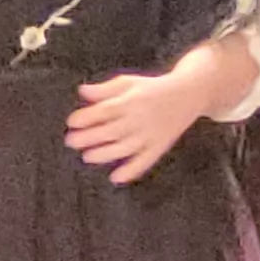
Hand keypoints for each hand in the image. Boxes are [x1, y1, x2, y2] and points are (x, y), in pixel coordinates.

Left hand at [67, 43, 243, 184]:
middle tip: (70, 142)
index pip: (105, 110)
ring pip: (125, 148)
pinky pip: (145, 161)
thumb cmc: (152, 88)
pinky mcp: (160, 146)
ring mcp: (151, 134)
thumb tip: (81, 92)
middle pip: (111, 130)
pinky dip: (131, 171)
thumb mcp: (129, 82)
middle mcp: (140, 119)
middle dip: (89, 137)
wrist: (189, 94)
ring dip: (105, 154)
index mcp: (131, 100)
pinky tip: (115, 178)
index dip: (86, 117)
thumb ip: (105, 90)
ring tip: (86, 157)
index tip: (71, 122)